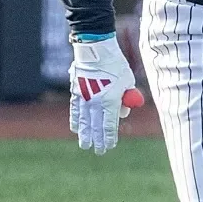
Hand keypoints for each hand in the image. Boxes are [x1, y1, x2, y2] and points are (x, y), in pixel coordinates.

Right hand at [68, 36, 140, 154]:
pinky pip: (75, 110)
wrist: (95, 50)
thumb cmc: (116, 65)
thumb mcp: (127, 82)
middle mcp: (96, 102)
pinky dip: (76, 120)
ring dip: (85, 134)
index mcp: (111, 100)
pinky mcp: (76, 92)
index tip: (110, 146)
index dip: (109, 137)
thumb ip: (125, 99)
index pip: (109, 124)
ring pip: (84, 121)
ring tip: (85, 144)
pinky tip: (76, 128)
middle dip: (98, 139)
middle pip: (96, 125)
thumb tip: (121, 115)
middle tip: (99, 151)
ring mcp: (84, 98)